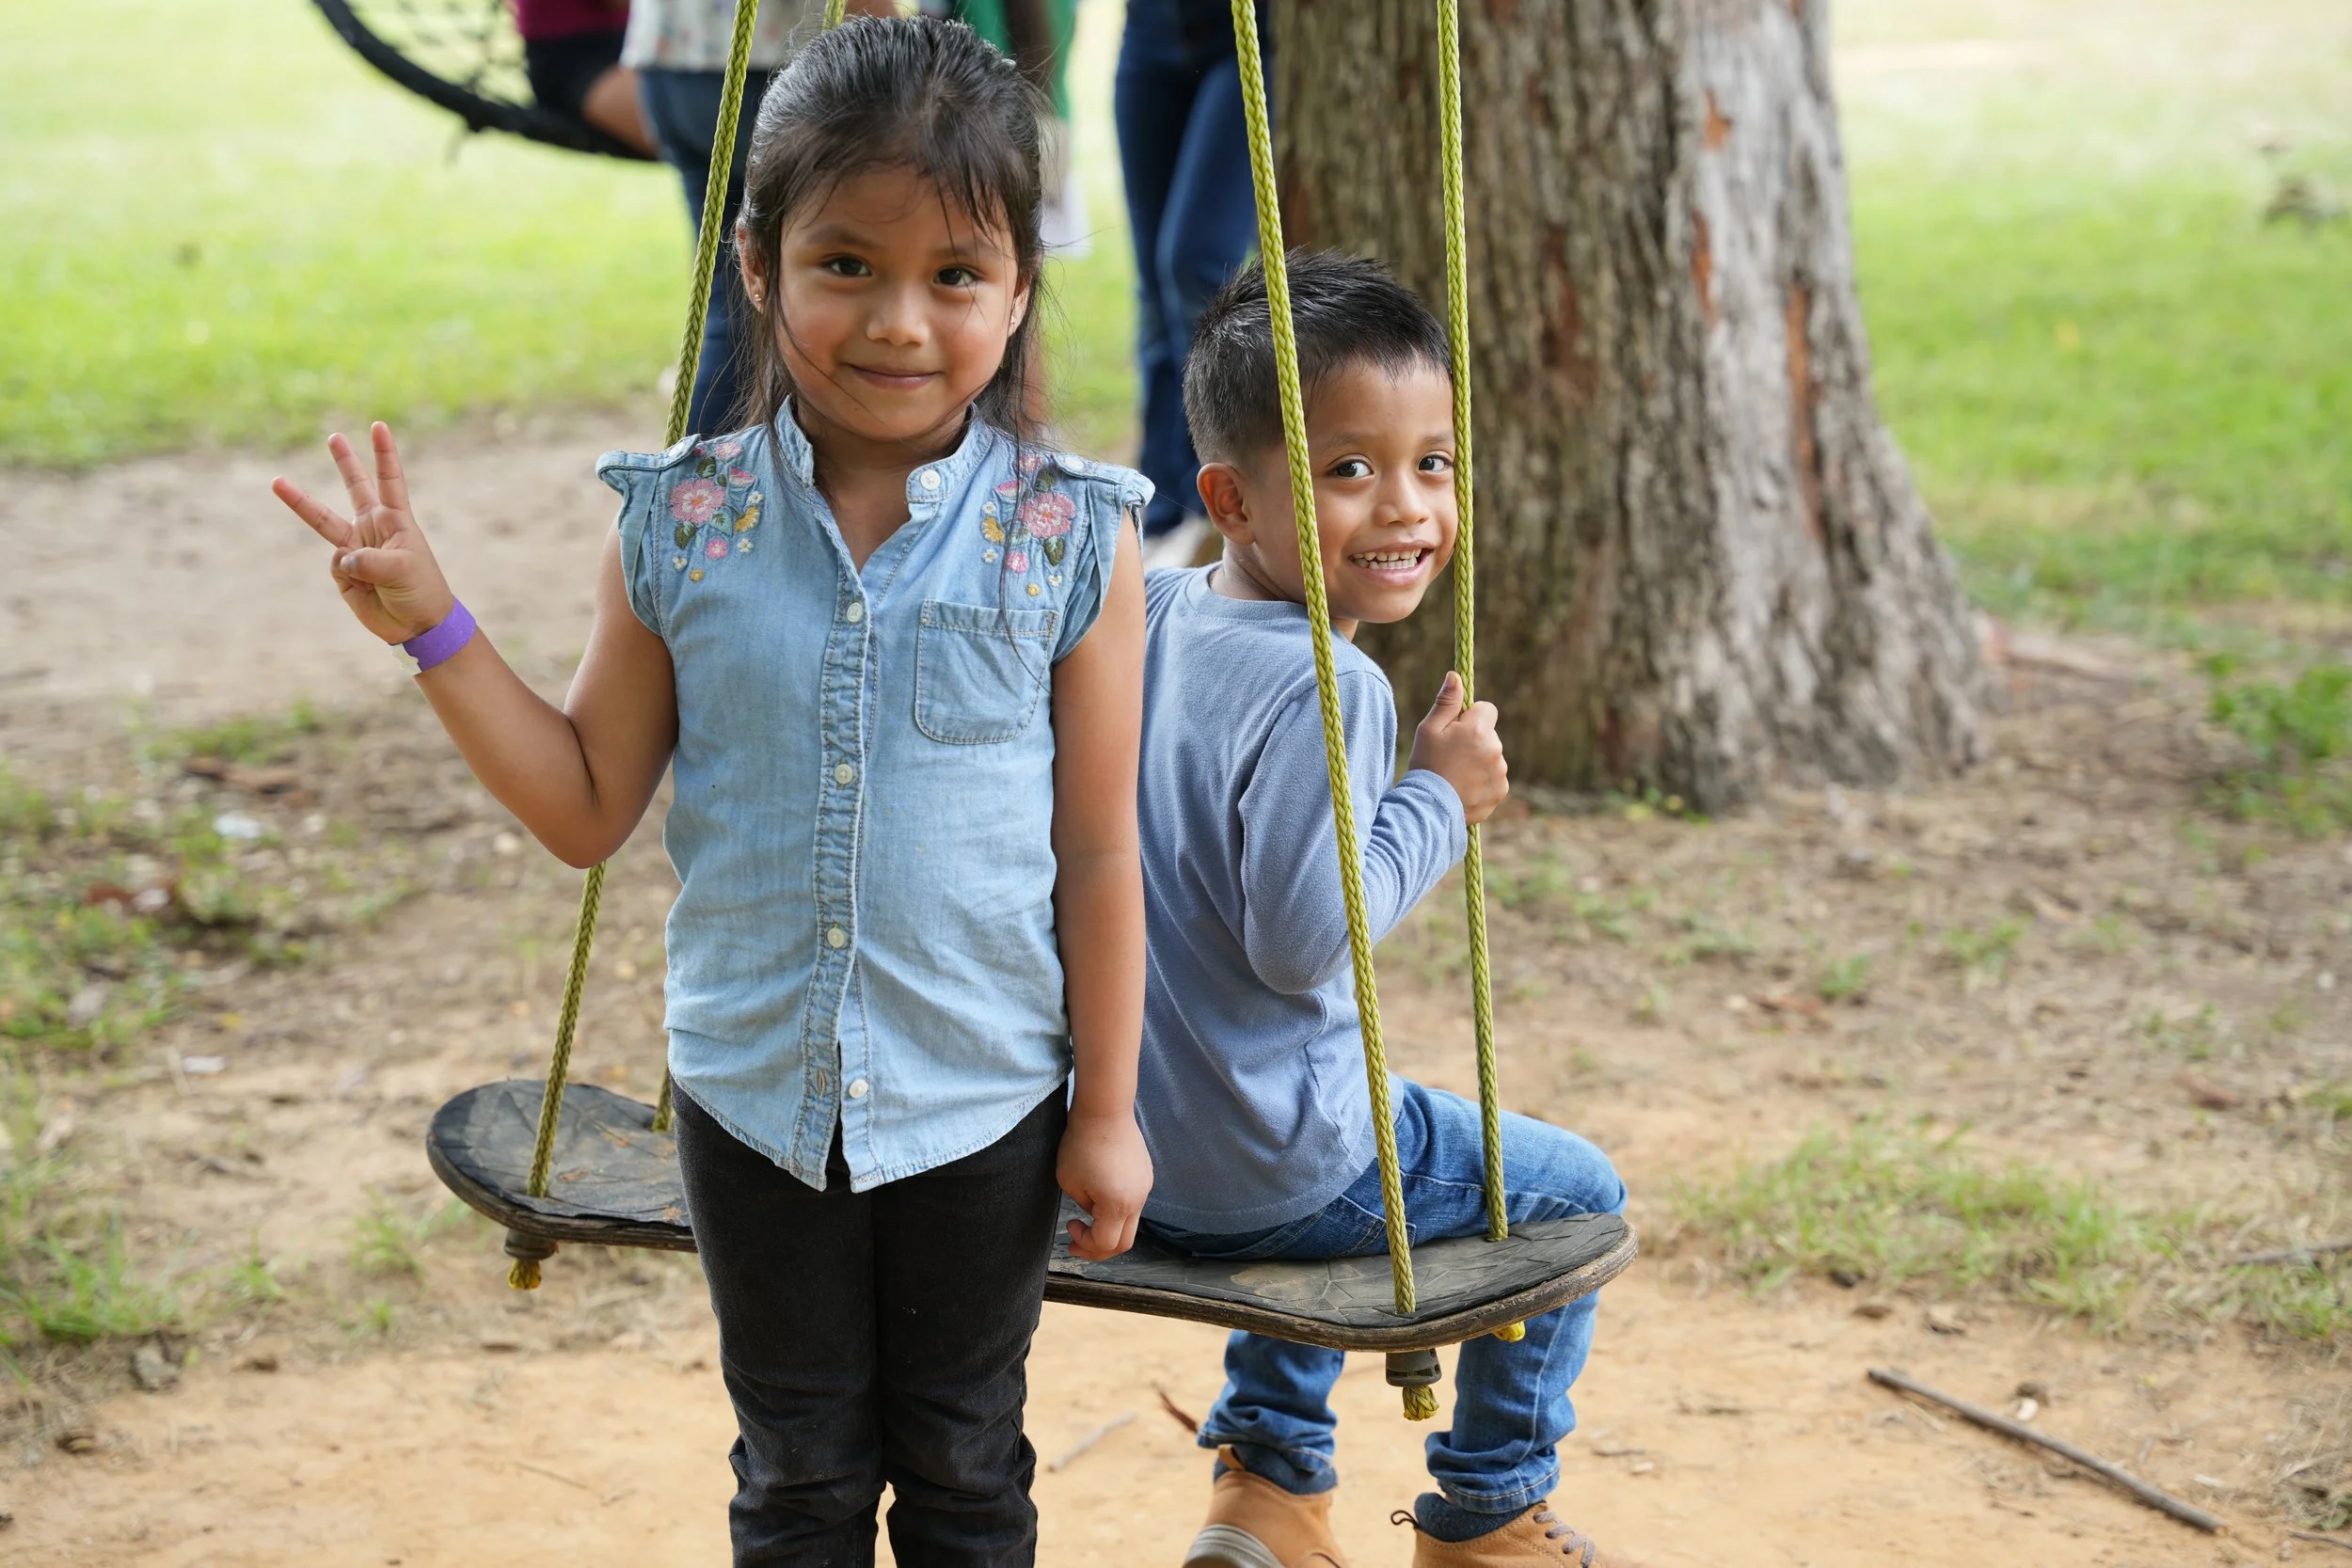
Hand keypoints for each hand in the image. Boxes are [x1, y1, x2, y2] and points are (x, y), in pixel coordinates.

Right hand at [272, 423, 456, 644]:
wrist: (417, 625)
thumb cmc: (420, 590)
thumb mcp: (400, 570)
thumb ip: (368, 560)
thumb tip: (340, 558)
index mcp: (395, 520)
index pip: (389, 480)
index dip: (384, 454)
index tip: (379, 426)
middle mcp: (374, 528)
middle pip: (355, 488)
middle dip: (345, 463)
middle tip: (334, 437)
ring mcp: (356, 548)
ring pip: (324, 520)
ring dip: (300, 502)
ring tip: (276, 481)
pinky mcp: (343, 571)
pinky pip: (335, 564)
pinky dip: (344, 574)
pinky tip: (363, 588)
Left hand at [1056, 1104, 1150, 1260]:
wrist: (1105, 1109)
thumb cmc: (1081, 1143)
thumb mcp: (1069, 1182)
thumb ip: (1084, 1205)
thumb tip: (1094, 1210)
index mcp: (1117, 1206)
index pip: (1105, 1243)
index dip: (1085, 1244)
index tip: (1070, 1228)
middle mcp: (1138, 1200)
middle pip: (1124, 1242)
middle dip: (1099, 1248)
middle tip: (1078, 1241)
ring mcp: (1145, 1187)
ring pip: (1130, 1222)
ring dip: (1109, 1227)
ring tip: (1088, 1217)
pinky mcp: (1146, 1175)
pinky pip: (1134, 1202)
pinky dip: (1117, 1210)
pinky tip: (1101, 1196)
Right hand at [1408, 670, 1508, 823]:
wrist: (1429, 808)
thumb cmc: (1426, 765)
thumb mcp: (1429, 729)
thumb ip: (1446, 702)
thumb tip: (1456, 675)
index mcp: (1478, 729)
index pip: (1487, 709)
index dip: (1471, 717)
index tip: (1456, 730)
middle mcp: (1495, 749)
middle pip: (1489, 735)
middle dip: (1474, 741)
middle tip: (1451, 756)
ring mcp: (1500, 771)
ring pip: (1492, 757)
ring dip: (1479, 761)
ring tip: (1456, 774)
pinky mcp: (1501, 790)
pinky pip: (1494, 777)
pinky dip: (1483, 781)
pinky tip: (1464, 788)